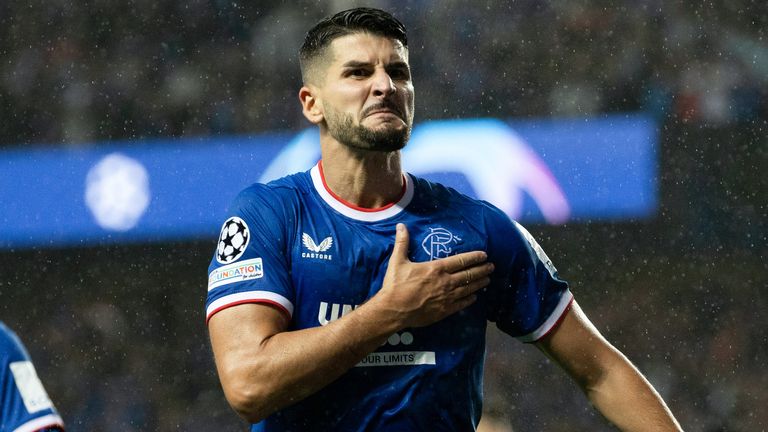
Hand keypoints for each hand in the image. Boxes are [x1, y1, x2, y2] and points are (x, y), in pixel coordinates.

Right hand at [375, 223, 493, 327]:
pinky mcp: (445, 310)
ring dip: (479, 283)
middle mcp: (446, 282)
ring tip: (487, 280)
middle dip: (482, 270)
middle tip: (491, 267)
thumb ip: (402, 243)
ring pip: (468, 289)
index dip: (474, 257)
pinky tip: (475, 297)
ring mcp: (447, 297)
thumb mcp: (397, 261)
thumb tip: (401, 225)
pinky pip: (462, 304)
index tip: (484, 255)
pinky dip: (470, 299)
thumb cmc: (395, 285)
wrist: (393, 310)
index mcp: (436, 268)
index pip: (461, 260)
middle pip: (469, 274)